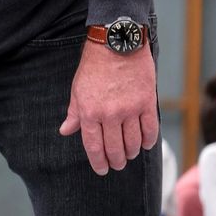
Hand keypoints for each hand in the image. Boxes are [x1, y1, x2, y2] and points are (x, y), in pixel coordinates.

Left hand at [59, 37, 157, 174]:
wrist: (116, 45)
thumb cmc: (93, 67)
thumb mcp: (77, 90)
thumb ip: (74, 114)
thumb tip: (65, 131)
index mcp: (89, 112)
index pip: (93, 146)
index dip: (98, 162)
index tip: (101, 170)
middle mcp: (109, 114)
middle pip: (115, 148)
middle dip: (116, 161)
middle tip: (117, 165)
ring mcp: (130, 110)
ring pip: (133, 142)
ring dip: (131, 152)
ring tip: (129, 154)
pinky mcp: (147, 103)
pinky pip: (150, 130)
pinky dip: (148, 141)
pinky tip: (145, 145)